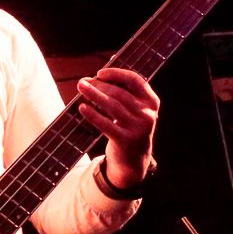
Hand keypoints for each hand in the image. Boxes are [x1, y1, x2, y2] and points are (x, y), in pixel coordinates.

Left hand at [77, 66, 158, 187]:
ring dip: (94, 94)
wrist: (134, 160)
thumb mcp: (134, 110)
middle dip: (99, 85)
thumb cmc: (129, 127)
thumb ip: (123, 93)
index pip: (135, 81)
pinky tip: (82, 107)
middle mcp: (147, 114)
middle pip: (120, 93)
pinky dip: (93, 115)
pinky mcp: (125, 140)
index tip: (100, 73)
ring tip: (81, 87)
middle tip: (82, 82)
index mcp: (151, 102)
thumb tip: (96, 77)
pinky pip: (106, 124)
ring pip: (112, 106)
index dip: (117, 74)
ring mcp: (137, 128)